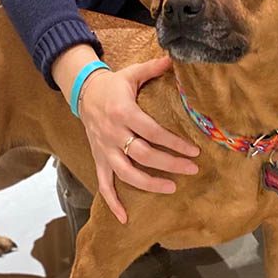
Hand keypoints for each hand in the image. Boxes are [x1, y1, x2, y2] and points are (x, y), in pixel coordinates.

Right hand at [78, 56, 199, 223]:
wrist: (83, 92)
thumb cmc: (114, 84)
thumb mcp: (132, 73)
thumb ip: (154, 68)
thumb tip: (176, 59)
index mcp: (123, 112)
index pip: (152, 132)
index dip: (173, 143)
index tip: (194, 150)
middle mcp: (113, 134)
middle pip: (142, 155)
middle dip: (169, 164)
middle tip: (192, 169)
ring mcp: (104, 149)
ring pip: (125, 173)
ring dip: (148, 184)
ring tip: (172, 188)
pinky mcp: (99, 159)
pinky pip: (103, 185)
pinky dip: (112, 203)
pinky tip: (124, 219)